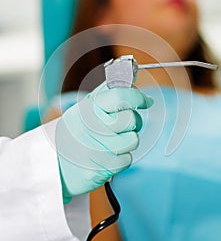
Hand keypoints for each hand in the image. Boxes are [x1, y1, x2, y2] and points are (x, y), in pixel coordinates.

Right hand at [55, 82, 152, 202]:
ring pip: (133, 140)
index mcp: (88, 107)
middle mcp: (90, 126)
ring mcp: (94, 149)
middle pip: (132, 120)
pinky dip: (121, 159)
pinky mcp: (99, 168)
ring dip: (128, 142)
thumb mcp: (87, 105)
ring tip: (113, 142)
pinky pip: (127, 160)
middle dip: (134, 122)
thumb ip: (109, 89)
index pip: (120, 96)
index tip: (146, 101)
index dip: (137, 97)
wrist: (55, 162)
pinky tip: (107, 156)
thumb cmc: (77, 130)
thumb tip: (133, 73)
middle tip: (123, 125)